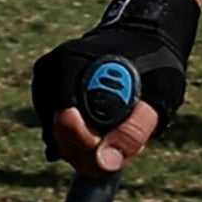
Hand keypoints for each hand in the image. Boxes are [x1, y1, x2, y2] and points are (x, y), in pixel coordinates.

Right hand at [33, 0, 198, 175]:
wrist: (143, 39)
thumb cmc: (154, 65)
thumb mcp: (157, 96)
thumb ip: (132, 130)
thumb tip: (104, 163)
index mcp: (68, 64)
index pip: (64, 124)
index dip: (93, 142)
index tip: (119, 139)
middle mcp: (47, 73)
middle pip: (57, 136)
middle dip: (91, 147)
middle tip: (121, 138)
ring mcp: (43, 85)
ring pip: (58, 140)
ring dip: (88, 145)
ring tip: (116, 128)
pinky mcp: (46, 98)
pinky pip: (58, 135)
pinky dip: (80, 140)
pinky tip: (102, 130)